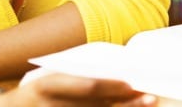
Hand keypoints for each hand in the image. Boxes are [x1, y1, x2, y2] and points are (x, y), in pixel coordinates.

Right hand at [8, 73, 154, 106]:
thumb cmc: (31, 94)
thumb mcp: (46, 80)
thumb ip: (74, 79)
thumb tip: (114, 77)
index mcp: (48, 85)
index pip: (87, 86)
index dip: (111, 86)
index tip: (133, 85)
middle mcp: (51, 105)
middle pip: (96, 106)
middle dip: (125, 104)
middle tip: (150, 99)